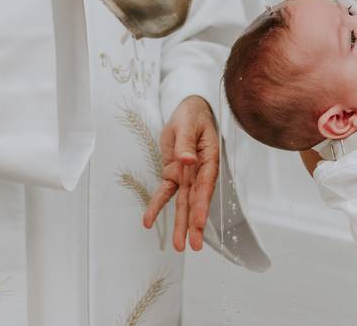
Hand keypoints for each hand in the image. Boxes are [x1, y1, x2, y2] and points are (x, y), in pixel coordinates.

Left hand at [143, 95, 218, 250]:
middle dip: (195, 224)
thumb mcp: (189, 125)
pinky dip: (156, 206)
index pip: (205, 186)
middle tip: (193, 245)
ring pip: (183, 203)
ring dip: (181, 224)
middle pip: (196, 201)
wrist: (188, 111)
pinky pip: (165, 193)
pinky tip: (147, 221)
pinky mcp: (174, 174)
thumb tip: (187, 160)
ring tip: (180, 246)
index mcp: (208, 159)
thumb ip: (187, 143)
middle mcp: (199, 172)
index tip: (199, 222)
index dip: (202, 205)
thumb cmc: (193, 116)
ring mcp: (186, 175)